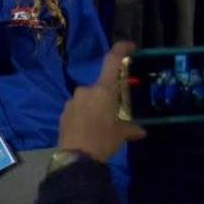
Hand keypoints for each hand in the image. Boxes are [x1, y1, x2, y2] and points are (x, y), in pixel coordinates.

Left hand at [57, 42, 146, 160]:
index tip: (129, 46)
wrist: (76, 158)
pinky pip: (77, 109)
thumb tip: (140, 131)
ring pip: (87, 99)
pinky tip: (88, 129)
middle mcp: (85, 91)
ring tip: (100, 125)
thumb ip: (131, 128)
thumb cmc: (103, 140)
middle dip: (107, 97)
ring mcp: (71, 101)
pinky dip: (84, 115)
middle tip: (114, 112)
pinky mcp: (63, 113)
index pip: (112, 61)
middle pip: (99, 87)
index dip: (121, 49)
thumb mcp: (122, 134)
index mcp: (102, 90)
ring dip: (94, 107)